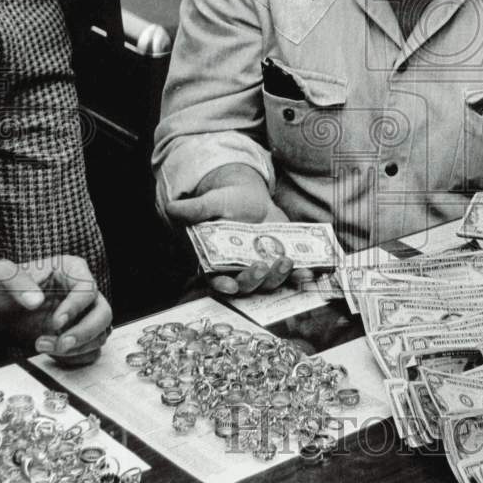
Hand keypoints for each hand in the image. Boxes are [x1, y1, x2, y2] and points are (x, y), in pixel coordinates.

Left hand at [0, 256, 112, 365]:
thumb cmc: (1, 285)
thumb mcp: (1, 274)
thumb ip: (17, 281)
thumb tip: (35, 300)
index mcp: (72, 270)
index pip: (88, 290)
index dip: (75, 307)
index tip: (56, 322)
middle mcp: (82, 292)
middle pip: (102, 314)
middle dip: (84, 332)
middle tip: (62, 343)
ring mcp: (82, 315)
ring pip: (99, 334)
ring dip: (76, 347)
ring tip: (43, 346)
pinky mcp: (76, 334)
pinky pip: (89, 350)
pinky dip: (75, 357)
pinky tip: (52, 353)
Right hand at [165, 163, 306, 295]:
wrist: (247, 196)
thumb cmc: (224, 201)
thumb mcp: (210, 202)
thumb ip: (194, 209)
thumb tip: (173, 208)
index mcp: (216, 261)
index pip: (216, 280)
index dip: (223, 285)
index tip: (230, 285)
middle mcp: (238, 270)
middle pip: (246, 285)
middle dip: (253, 280)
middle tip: (260, 267)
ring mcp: (261, 266)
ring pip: (269, 282)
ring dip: (278, 277)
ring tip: (285, 261)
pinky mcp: (279, 260)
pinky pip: (291, 273)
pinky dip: (300, 275)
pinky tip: (309, 272)